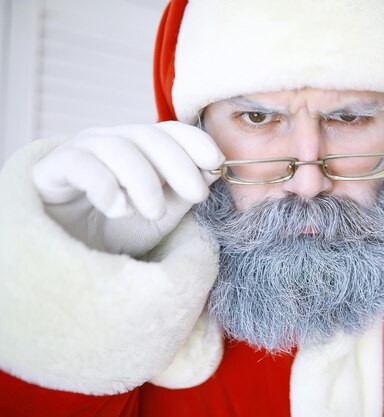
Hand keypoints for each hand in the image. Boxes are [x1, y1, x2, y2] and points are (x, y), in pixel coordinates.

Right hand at [32, 121, 223, 255]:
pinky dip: (105, 186)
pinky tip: (119, 210)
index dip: (195, 141)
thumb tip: (213, 169)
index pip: (170, 131)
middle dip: (178, 164)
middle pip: (148, 136)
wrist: (67, 256)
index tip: (216, 162)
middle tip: (197, 196)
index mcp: (139, 149)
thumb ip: (184, 193)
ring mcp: (80, 151)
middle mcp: (110, 142)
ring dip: (143, 180)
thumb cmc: (115, 232)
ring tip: (152, 212)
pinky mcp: (51, 169)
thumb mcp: (160, 215)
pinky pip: (80, 164)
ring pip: (116, 147)